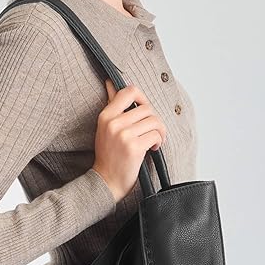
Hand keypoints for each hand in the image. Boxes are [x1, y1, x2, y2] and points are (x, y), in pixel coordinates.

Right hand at [92, 79, 166, 201]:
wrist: (106, 181)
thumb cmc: (108, 155)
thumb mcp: (105, 128)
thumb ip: (111, 105)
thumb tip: (111, 83)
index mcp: (106, 116)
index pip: (129, 91)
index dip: (143, 97)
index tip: (145, 110)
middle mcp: (113, 123)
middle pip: (147, 108)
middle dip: (154, 120)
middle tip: (153, 132)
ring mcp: (123, 135)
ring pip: (154, 121)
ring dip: (159, 132)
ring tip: (154, 141)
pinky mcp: (134, 147)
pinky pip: (156, 135)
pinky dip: (158, 142)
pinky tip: (152, 149)